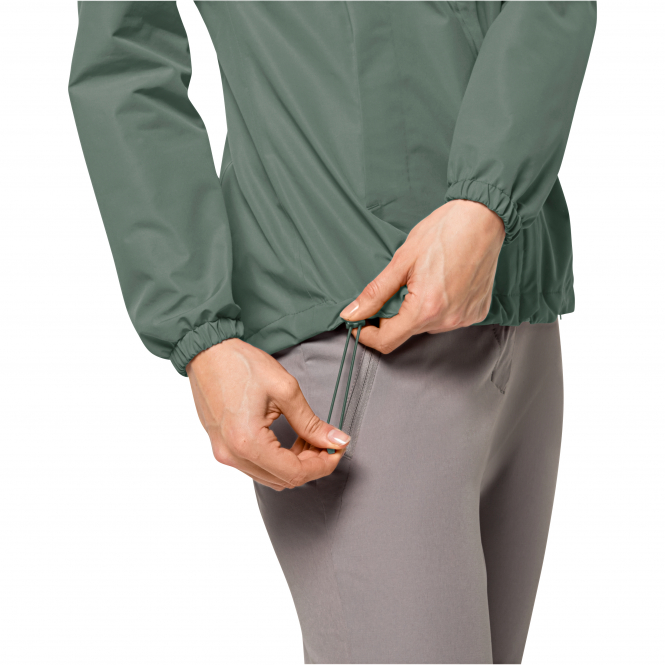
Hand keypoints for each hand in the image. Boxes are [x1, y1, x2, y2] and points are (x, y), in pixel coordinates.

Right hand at [186, 338, 349, 489]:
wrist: (207, 352)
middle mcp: (232, 455)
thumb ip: (312, 423)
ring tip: (308, 438)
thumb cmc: (241, 364)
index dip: (322, 465)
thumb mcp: (285, 390)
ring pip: (270, 476)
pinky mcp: (221, 447)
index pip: (295, 473)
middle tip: (326, 442)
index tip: (337, 450)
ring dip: (294, 463)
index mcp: (248, 442)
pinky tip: (288, 439)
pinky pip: (255, 466)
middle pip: (283, 480)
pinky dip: (277, 459)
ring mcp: (224, 453)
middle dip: (311, 464)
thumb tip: (336, 441)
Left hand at [341, 200, 504, 352]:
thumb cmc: (444, 232)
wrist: (483, 218)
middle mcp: (448, 320)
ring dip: (417, 311)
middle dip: (392, 317)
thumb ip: (375, 293)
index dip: (367, 334)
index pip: (387, 341)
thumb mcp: (401, 261)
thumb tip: (352, 313)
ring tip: (423, 281)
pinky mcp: (477, 312)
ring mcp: (465, 318)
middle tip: (394, 288)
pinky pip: (448, 318)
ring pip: (427, 325)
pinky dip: (439, 307)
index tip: (358, 323)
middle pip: (407, 332)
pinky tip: (441, 283)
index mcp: (425, 309)